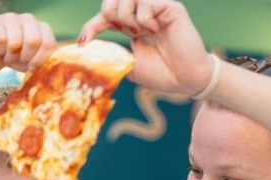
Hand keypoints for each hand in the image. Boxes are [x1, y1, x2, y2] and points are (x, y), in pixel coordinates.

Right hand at [0, 12, 55, 73]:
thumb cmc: (20, 58)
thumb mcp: (34, 63)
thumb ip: (43, 63)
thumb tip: (42, 68)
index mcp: (43, 28)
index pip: (48, 43)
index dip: (40, 59)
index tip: (32, 68)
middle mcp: (29, 19)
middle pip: (32, 41)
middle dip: (26, 57)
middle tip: (20, 61)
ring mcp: (11, 17)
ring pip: (15, 42)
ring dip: (12, 56)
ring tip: (10, 56)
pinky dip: (0, 51)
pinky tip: (0, 49)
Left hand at [78, 0, 212, 94]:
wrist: (187, 81)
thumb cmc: (163, 75)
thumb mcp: (130, 65)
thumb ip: (112, 52)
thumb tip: (89, 46)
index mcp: (132, 27)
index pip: (106, 17)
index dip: (92, 25)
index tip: (84, 41)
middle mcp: (143, 14)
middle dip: (109, 12)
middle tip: (120, 29)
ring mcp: (156, 9)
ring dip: (127, 15)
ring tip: (141, 32)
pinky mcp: (170, 7)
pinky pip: (147, 1)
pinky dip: (144, 16)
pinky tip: (155, 29)